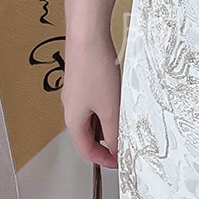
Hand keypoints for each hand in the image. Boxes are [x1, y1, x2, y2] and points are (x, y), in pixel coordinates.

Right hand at [61, 26, 120, 168]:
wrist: (87, 35)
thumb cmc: (96, 71)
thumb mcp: (110, 108)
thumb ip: (113, 132)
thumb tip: (116, 150)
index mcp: (73, 121)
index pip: (87, 150)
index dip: (104, 160)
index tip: (121, 163)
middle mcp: (71, 107)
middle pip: (88, 133)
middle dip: (107, 141)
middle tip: (127, 141)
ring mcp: (75, 91)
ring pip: (92, 116)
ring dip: (107, 122)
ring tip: (126, 119)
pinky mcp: (82, 77)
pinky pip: (93, 99)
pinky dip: (105, 105)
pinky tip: (119, 96)